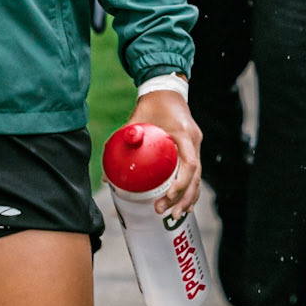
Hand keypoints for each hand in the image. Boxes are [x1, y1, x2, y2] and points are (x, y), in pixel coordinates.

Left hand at [132, 89, 202, 219]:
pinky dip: (190, 190)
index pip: (189, 164)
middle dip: (182, 198)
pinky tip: (184, 205)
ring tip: (175, 216)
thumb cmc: (151, 104)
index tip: (167, 196)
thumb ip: (124, 141)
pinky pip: (195, 174)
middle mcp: (194, 141)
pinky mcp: (193, 149)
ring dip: (188, 198)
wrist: (166, 89)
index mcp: (184, 134)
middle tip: (164, 212)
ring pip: (198, 178)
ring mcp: (196, 146)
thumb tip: (108, 175)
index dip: (181, 183)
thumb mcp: (136, 120)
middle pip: (195, 177)